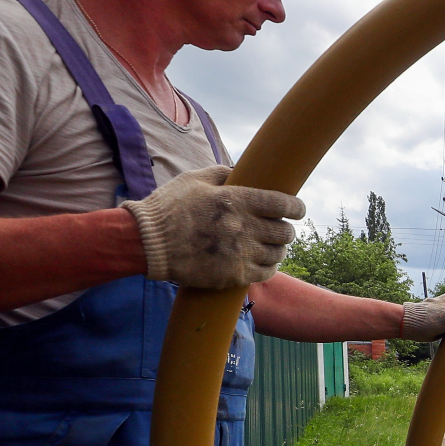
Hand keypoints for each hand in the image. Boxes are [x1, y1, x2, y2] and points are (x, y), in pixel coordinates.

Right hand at [124, 165, 303, 288]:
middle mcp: (243, 227)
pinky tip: (265, 263)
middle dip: (285, 229)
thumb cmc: (168, 208)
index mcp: (236, 200)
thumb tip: (243, 170)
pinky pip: (266, 273)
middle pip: (284, 231)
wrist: (146, 243)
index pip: (282, 204)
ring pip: (278, 253)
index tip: (298, 210)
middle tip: (280, 228)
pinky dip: (270, 268)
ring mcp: (240, 253)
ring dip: (278, 249)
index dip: (296, 207)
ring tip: (272, 246)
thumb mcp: (193, 179)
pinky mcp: (233, 275)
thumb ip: (222, 173)